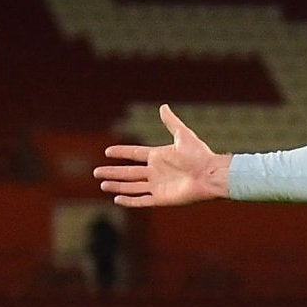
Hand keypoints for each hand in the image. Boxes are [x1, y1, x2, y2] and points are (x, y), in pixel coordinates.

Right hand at [96, 106, 232, 207]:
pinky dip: (130, 200)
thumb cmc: (200, 155)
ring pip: (132, 186)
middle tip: (96, 172)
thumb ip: (171, 122)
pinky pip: (142, 200)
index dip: (121, 152)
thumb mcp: (183, 135)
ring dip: (117, 186)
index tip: (107, 152)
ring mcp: (158, 185)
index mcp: (158, 156)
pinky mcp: (161, 198)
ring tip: (102, 184)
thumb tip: (163, 106)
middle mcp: (156, 171)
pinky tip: (117, 199)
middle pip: (128, 172)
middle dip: (112, 172)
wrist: (210, 174)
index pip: (134, 154)